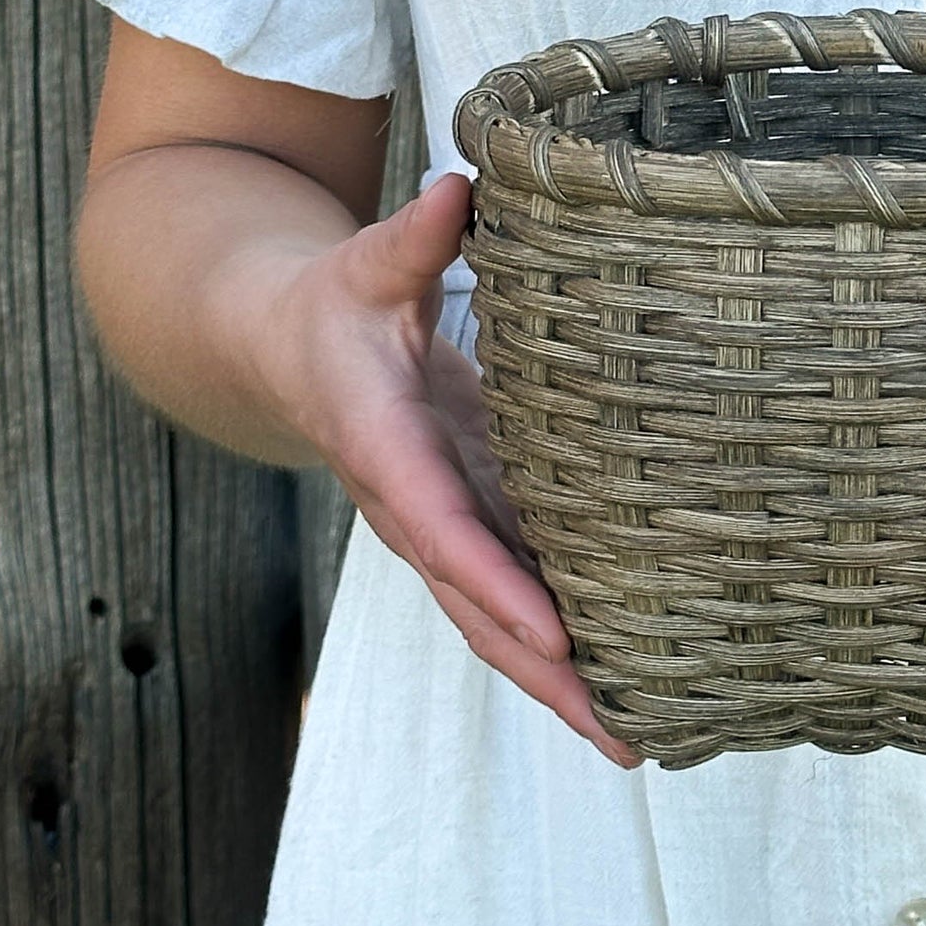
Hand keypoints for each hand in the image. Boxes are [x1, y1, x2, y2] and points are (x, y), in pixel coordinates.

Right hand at [258, 171, 638, 765]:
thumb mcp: (366, 262)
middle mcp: (415, 509)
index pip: (447, 530)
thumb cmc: (339, 301)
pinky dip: (560, 642)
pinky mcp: (469, 523)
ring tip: (638, 735)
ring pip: (497, 620)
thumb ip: (412, 237)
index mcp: (388, 450)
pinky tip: (623, 676)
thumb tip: (459, 191)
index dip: (500, 584)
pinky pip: (513, 595)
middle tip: (621, 731)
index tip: (555, 635)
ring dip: (560, 681)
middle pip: (479, 608)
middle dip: (545, 673)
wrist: (288, 347)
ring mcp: (443, 526)